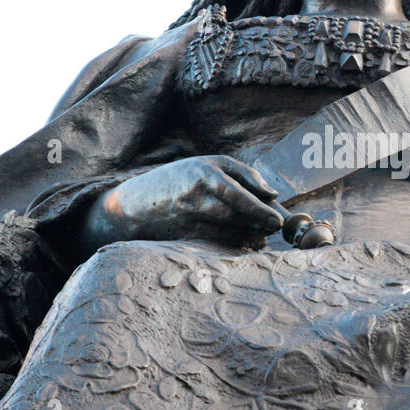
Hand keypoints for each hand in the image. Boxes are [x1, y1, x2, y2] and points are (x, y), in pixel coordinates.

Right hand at [79, 155, 282, 253]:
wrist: (133, 206)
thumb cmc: (179, 181)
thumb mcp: (206, 166)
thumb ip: (242, 175)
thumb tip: (272, 194)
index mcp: (203, 170)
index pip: (239, 187)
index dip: (260, 205)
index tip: (276, 215)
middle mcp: (195, 192)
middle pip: (236, 209)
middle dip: (259, 220)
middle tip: (274, 227)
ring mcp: (188, 215)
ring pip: (228, 227)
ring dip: (249, 233)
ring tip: (261, 235)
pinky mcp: (184, 235)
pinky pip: (217, 241)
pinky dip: (233, 243)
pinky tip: (244, 242)